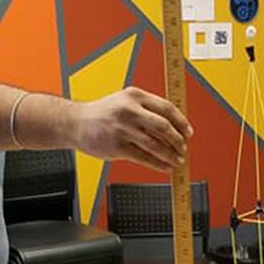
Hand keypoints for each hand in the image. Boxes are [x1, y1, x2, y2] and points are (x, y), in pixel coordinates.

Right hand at [72, 87, 192, 171]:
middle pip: (164, 127)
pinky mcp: (117, 147)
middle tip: (183, 148)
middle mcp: (129, 111)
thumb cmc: (103, 113)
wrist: (75, 123)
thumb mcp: (125, 101)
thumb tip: (174, 125)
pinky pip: (143, 157)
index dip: (181, 122)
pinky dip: (158, 164)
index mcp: (135, 96)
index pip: (167, 108)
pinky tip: (165, 167)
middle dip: (178, 140)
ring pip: (155, 145)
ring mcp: (122, 129)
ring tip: (177, 160)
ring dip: (170, 154)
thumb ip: (147, 109)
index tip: (188, 132)